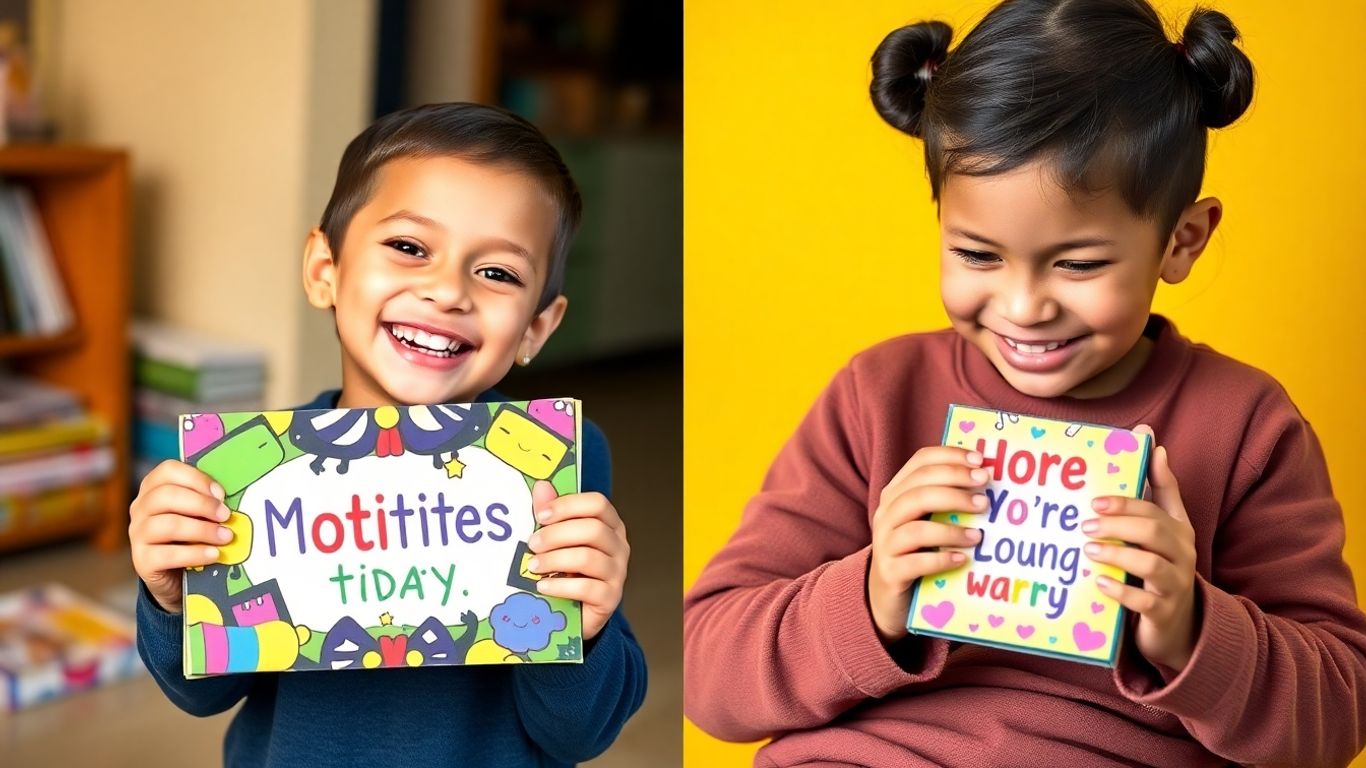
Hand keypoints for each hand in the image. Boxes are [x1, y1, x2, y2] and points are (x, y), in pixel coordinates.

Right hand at [129, 460, 234, 613]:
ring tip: (225, 537)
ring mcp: (138, 534)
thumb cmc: (192, 536)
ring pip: (167, 525)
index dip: (197, 479)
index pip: (168, 470)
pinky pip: (167, 555)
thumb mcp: (199, 514)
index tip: (221, 494)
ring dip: (202, 530)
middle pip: (165, 496)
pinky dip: (195, 554)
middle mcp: (141, 508)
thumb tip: (227, 499)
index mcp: (154, 488)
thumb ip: (207, 501)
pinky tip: (213, 554)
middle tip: (226, 515)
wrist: (177, 576)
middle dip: (202, 504)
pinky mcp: (141, 561)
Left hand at [525, 481, 628, 640]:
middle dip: (556, 535)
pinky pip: (586, 588)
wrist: (574, 611)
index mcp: (609, 524)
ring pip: (588, 557)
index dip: (567, 506)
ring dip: (554, 560)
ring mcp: (617, 572)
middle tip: (532, 544)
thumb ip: (550, 514)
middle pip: (593, 529)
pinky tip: (543, 586)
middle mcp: (618, 546)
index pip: (598, 503)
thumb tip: (542, 486)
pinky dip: (559, 585)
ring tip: (533, 566)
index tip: (540, 516)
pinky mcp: (610, 597)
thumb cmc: (566, 569)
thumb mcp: (556, 540)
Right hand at [868, 446, 988, 644]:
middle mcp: (886, 514)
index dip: (950, 457)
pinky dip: (941, 560)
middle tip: (985, 495)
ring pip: (916, 529)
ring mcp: (885, 544)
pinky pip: (915, 563)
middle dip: (955, 488)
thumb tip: (988, 478)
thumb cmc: (916, 551)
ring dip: (951, 530)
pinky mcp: (890, 573)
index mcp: (896, 493)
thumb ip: (947, 499)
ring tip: (978, 535)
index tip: (980, 461)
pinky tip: (963, 560)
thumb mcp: (927, 519)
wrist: (887, 594)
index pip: (920, 462)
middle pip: (918, 491)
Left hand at [1083, 424, 1197, 671]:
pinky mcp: (1164, 611)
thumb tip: (1155, 445)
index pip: (1157, 507)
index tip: (1096, 498)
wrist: (1177, 623)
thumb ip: (1158, 488)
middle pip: (1154, 531)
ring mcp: (1175, 584)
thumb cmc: (1161, 564)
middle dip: (1118, 524)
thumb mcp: (1163, 526)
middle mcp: (1182, 554)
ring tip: (1088, 550)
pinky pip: (1144, 602)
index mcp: (1179, 529)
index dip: (1128, 500)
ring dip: (1116, 555)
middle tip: (1085, 524)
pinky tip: (1098, 582)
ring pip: (1151, 566)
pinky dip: (1120, 592)